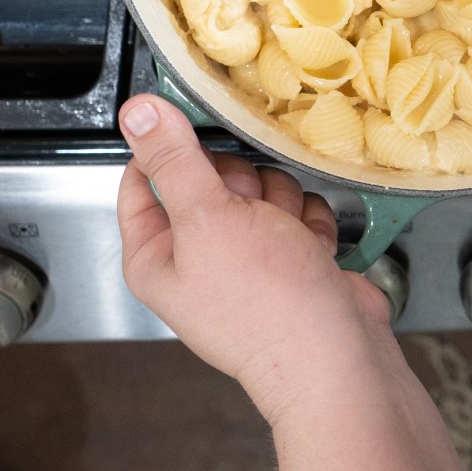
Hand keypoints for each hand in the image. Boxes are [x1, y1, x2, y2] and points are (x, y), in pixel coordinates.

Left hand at [116, 95, 390, 424]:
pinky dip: (309, 224)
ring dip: (281, 203)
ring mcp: (247, 259)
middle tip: (251, 209)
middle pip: (212, 174)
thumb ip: (173, 159)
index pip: (145, 177)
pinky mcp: (290, 259)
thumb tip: (136, 113)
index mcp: (156, 254)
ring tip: (287, 236)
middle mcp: (197, 256)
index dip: (172, 151)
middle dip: (242, 181)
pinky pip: (298, 211)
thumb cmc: (263, 300)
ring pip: (261, 187)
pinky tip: (312, 249)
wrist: (335, 357)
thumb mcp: (206, 216)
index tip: (200, 131)